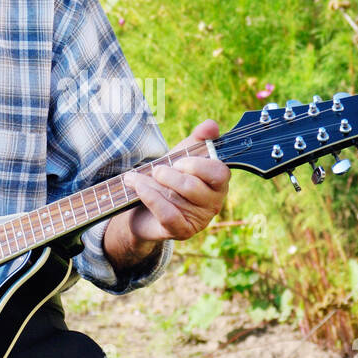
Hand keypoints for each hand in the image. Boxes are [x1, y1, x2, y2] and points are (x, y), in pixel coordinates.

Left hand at [121, 119, 230, 243]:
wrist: (145, 209)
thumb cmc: (168, 180)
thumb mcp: (182, 155)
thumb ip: (198, 139)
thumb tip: (211, 125)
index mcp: (218, 183)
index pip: (220, 173)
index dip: (197, 165)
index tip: (178, 161)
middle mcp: (214, 203)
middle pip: (194, 186)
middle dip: (169, 174)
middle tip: (155, 170)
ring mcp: (200, 220)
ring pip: (177, 198)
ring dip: (153, 184)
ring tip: (137, 177)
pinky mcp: (182, 231)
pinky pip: (168, 214)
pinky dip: (151, 197)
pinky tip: (138, 187)